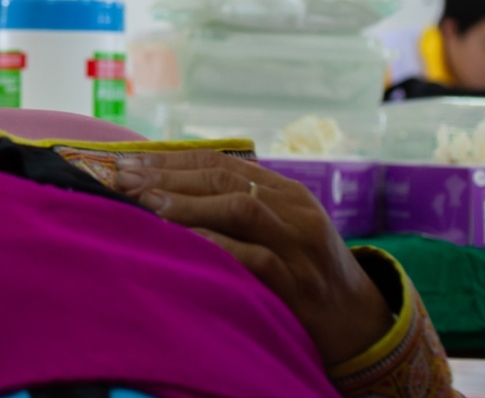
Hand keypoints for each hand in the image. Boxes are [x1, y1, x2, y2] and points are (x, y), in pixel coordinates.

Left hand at [115, 151, 391, 366]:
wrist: (360, 325)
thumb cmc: (303, 274)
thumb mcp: (277, 232)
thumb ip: (235, 209)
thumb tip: (160, 189)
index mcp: (285, 192)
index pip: (221, 164)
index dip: (172, 159)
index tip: (128, 160)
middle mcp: (295, 211)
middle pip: (224, 180)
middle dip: (169, 176)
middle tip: (124, 179)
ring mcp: (300, 246)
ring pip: (239, 208)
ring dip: (188, 203)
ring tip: (145, 202)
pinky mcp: (301, 284)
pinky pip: (255, 257)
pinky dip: (217, 245)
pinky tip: (184, 242)